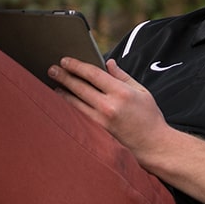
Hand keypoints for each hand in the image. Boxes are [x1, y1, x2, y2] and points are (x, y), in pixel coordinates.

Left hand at [49, 58, 172, 156]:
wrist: (152, 144)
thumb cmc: (149, 116)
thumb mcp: (141, 91)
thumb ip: (122, 76)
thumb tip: (108, 62)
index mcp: (121, 92)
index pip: (93, 74)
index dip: (77, 66)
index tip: (65, 60)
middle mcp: (110, 105)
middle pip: (80, 87)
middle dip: (64, 76)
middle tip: (52, 69)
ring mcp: (102, 119)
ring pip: (76, 101)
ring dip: (63, 90)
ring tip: (53, 82)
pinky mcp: (99, 130)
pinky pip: (80, 113)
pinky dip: (70, 104)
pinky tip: (63, 98)